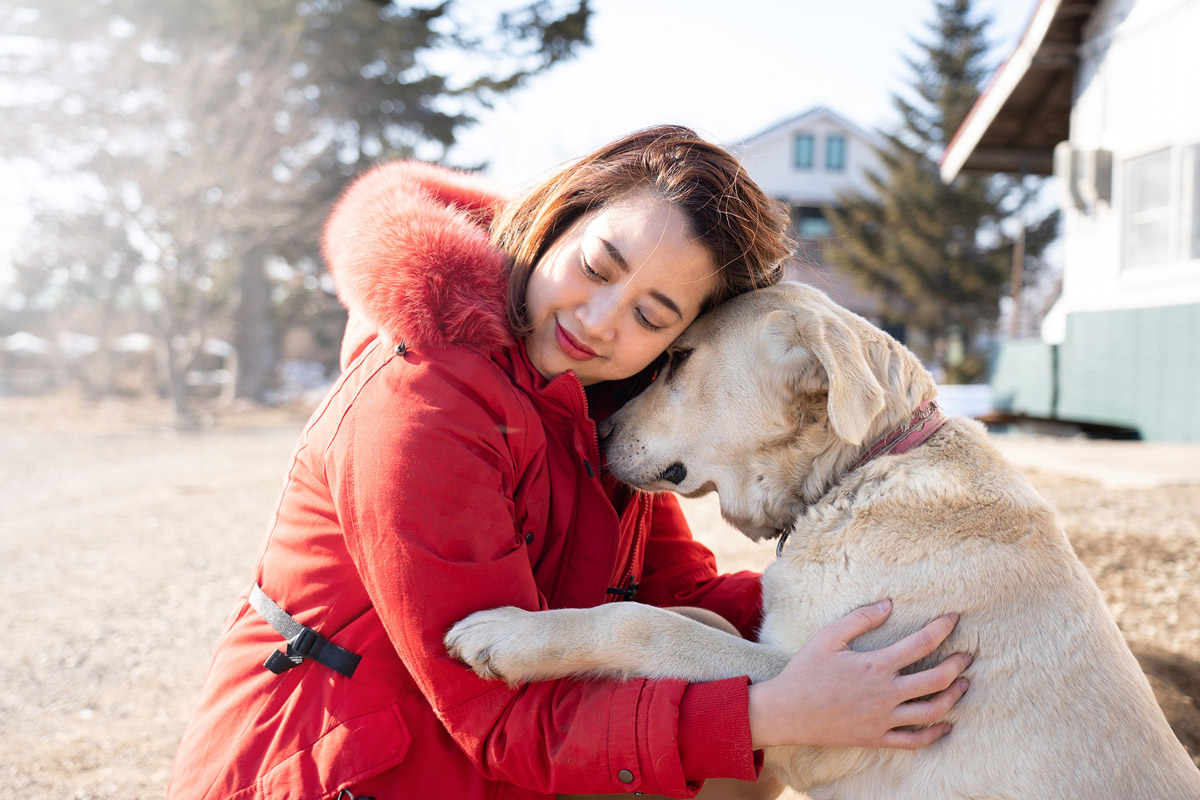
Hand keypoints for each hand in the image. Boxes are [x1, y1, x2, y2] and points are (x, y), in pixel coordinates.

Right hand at [747, 599, 970, 749]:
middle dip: (958, 665)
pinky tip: (946, 723)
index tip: (954, 619)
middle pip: (937, 680)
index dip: (942, 629)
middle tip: (967, 655)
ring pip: (933, 711)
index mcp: (875, 665)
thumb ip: (861, 619)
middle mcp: (886, 693)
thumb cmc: (806, 671)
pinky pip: (915, 740)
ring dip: (954, 696)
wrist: (788, 712)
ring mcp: (884, 719)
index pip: (921, 644)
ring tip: (963, 684)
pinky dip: (936, 733)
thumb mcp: (828, 637)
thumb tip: (889, 605)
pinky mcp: (877, 737)